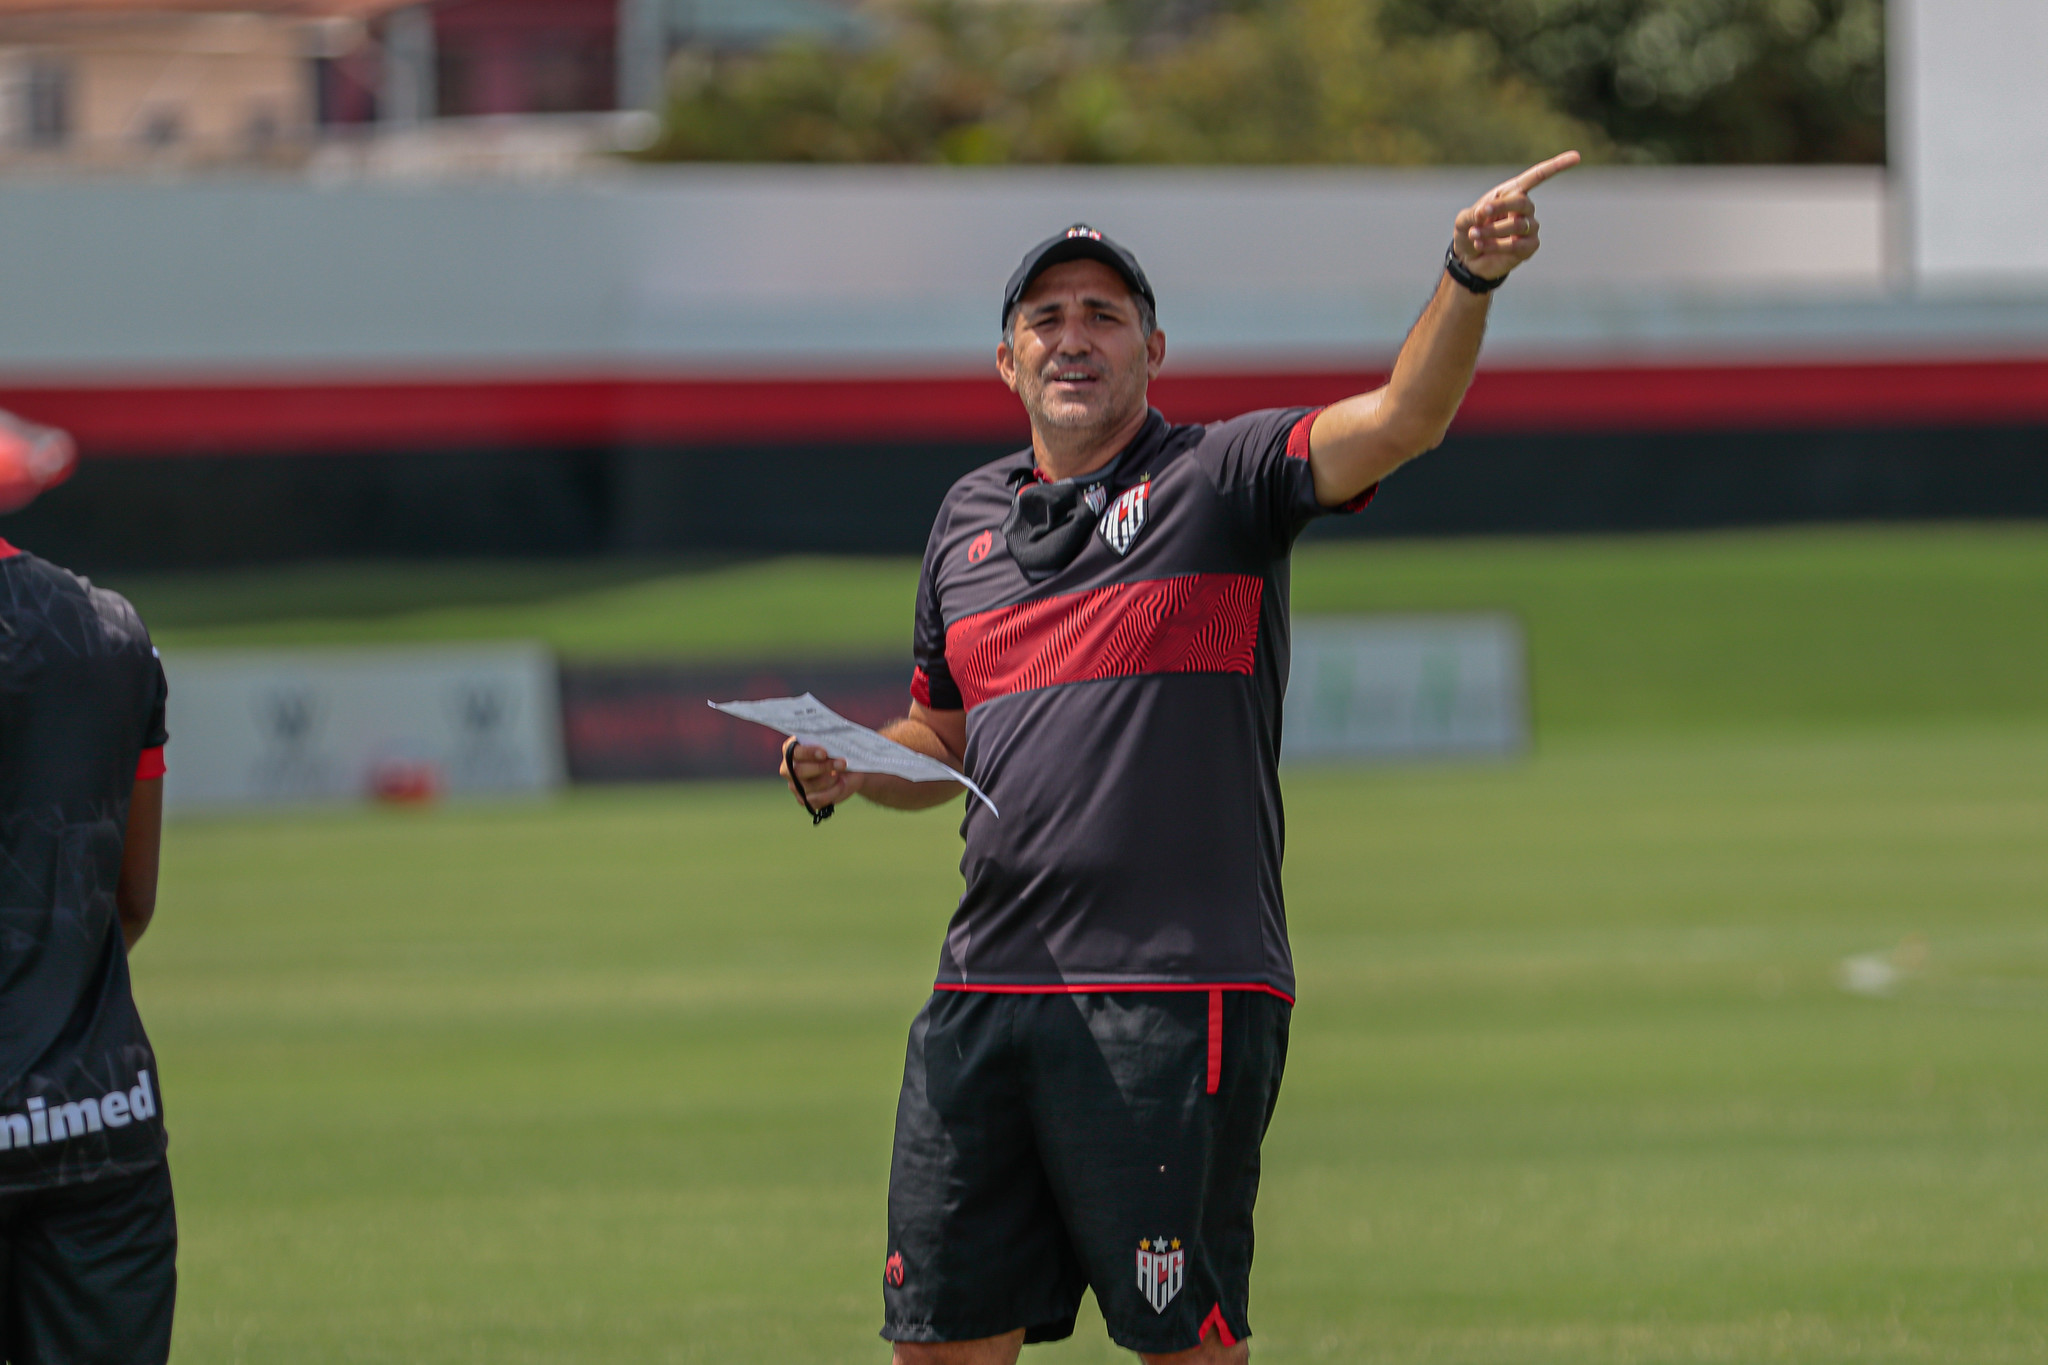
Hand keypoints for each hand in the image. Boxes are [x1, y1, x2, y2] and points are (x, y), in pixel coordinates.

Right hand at [781, 742, 865, 809]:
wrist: (848, 770)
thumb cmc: (839, 752)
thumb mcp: (837, 745)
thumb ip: (831, 745)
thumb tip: (833, 749)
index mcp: (792, 749)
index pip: (794, 751)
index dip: (808, 753)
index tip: (824, 753)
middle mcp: (788, 768)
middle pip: (799, 771)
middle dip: (822, 767)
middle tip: (842, 764)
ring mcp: (794, 785)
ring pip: (808, 787)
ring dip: (829, 781)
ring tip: (842, 775)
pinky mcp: (803, 799)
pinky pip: (815, 800)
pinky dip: (831, 793)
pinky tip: (841, 784)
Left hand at [1451, 150, 1579, 281]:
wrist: (1470, 260)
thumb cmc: (1470, 232)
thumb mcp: (1464, 220)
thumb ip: (1472, 214)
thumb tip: (1484, 214)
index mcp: (1513, 193)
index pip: (1537, 176)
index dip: (1556, 166)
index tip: (1577, 156)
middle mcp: (1525, 208)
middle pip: (1521, 202)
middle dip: (1499, 207)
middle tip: (1479, 215)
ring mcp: (1530, 227)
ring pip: (1516, 225)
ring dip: (1491, 231)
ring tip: (1474, 236)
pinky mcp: (1530, 247)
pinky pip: (1516, 244)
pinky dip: (1496, 245)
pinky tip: (1482, 245)